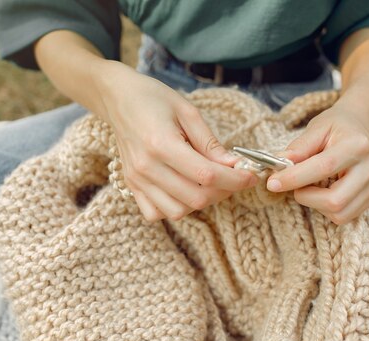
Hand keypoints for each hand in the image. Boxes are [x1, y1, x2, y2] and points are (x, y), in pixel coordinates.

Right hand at [93, 63, 257, 221]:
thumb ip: (211, 143)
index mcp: (161, 144)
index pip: (207, 175)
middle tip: (233, 178)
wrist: (119, 99)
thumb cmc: (154, 99)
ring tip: (209, 184)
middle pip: (196, 198)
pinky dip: (175, 208)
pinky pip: (156, 213)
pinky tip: (184, 190)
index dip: (234, 180)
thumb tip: (234, 166)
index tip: (249, 176)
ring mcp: (136, 180)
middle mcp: (146, 167)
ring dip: (201, 202)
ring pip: (178, 211)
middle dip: (223, 192)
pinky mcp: (131, 186)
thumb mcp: (188, 112)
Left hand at [266, 102, 368, 224]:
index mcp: (357, 145)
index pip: (324, 168)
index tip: (273, 183)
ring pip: (339, 213)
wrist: (359, 127)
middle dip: (306, 198)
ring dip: (316, 205)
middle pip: (334, 200)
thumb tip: (279, 165)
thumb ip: (298, 148)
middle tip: (295, 186)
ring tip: (310, 188)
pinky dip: (327, 209)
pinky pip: (345, 216)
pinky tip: (323, 192)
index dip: (295, 178)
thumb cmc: (336, 127)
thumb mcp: (316, 128)